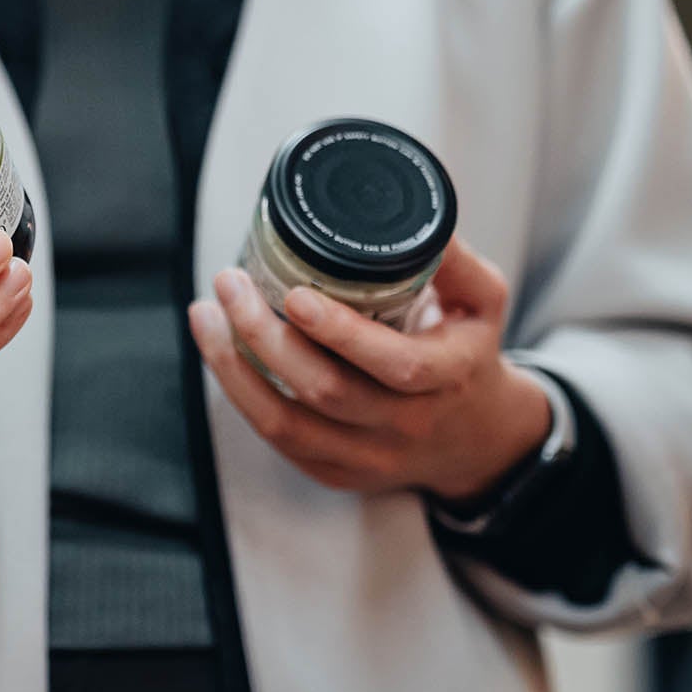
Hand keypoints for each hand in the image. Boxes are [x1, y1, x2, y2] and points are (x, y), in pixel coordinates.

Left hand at [187, 238, 549, 503]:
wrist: (475, 439)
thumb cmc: (468, 356)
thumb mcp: (484, 303)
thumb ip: (455, 261)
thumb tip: (416, 217)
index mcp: (448, 377)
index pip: (395, 364)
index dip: (341, 333)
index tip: (295, 294)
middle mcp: (406, 424)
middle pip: (326, 392)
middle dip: (265, 335)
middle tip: (230, 285)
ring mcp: (369, 456)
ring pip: (287, 423)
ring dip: (234, 368)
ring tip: (206, 314)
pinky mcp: (338, 473)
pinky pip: (278, 441)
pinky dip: (241, 395)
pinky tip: (219, 353)